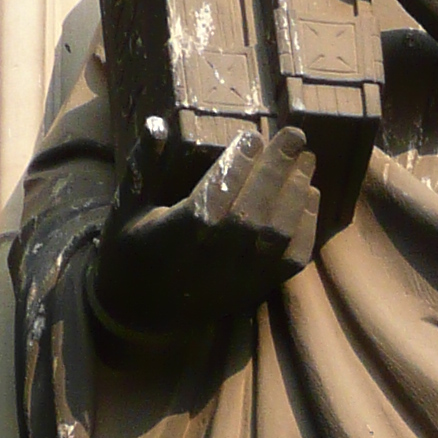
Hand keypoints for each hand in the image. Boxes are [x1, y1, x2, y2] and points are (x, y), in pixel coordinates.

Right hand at [90, 124, 318, 346]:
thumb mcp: (127, 208)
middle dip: (279, 166)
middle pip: (258, 203)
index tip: (253, 136)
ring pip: (280, 228)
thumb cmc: (131, 253)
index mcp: (184, 228)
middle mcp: (218, 252)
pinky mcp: (258, 287)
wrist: (140, 314)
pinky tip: (310, 196)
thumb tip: (158, 124)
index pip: (221, 186)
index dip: (242, 159)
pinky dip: (307, 226)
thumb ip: (144, 166)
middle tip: (295, 135)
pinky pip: (293, 257)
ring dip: (297, 189)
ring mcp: (243, 273)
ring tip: (306, 160)